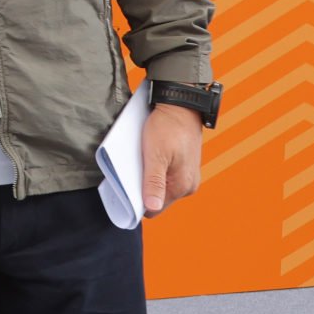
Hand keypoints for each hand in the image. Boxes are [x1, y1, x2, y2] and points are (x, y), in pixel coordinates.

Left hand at [141, 103, 204, 217]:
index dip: (137, 202)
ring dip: (148, 177)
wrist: (182, 104)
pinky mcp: (185, 166)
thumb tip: (152, 208)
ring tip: (141, 160)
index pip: (154, 209)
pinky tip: (149, 156)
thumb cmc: (168, 127)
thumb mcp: (155, 155)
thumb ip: (154, 183)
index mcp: (182, 186)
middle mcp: (188, 186)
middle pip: (157, 198)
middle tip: (132, 169)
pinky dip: (155, 169)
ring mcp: (188, 176)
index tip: (125, 188)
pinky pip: (166, 175)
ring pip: (161, 186)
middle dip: (142, 188)